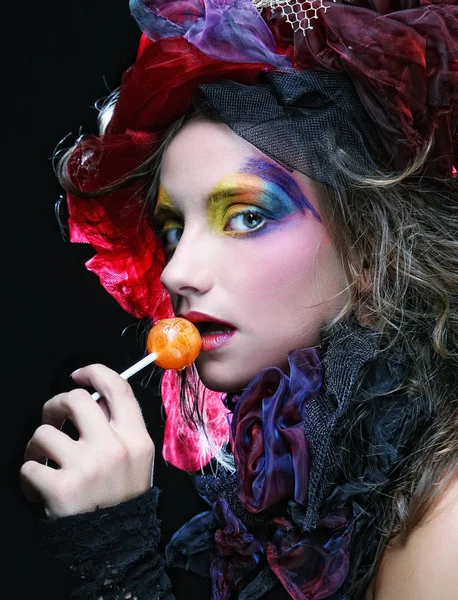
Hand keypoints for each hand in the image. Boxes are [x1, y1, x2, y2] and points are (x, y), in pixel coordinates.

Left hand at [20, 364, 154, 518]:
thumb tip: (94, 398)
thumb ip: (121, 428)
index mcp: (136, 439)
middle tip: (52, 419)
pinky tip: (40, 486)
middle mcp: (114, 448)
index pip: (118, 389)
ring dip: (36, 445)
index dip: (95, 372)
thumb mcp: (137, 459)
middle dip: (55, 404)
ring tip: (43, 460)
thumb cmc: (120, 497)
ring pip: (45, 432)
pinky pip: (29, 466)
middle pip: (76, 399)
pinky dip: (29, 475)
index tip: (79, 375)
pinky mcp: (62, 488)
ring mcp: (88, 467)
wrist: (114, 544)